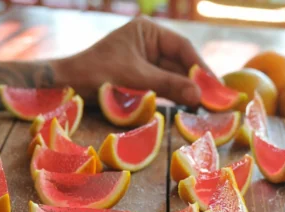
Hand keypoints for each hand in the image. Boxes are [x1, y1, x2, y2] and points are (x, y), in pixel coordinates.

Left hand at [54, 16, 208, 106]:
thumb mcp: (136, 78)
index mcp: (148, 32)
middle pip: (180, 64)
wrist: (69, 86)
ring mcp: (146, 62)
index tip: (215, 86)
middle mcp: (149, 44)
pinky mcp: (142, 79)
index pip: (182, 48)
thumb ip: (169, 85)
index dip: (200, 68)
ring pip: (173, 77)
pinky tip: (187, 107)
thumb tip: (200, 95)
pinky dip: (174, 97)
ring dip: (186, 92)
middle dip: (195, 82)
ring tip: (205, 107)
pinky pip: (163, 87)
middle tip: (214, 101)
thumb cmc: (98, 74)